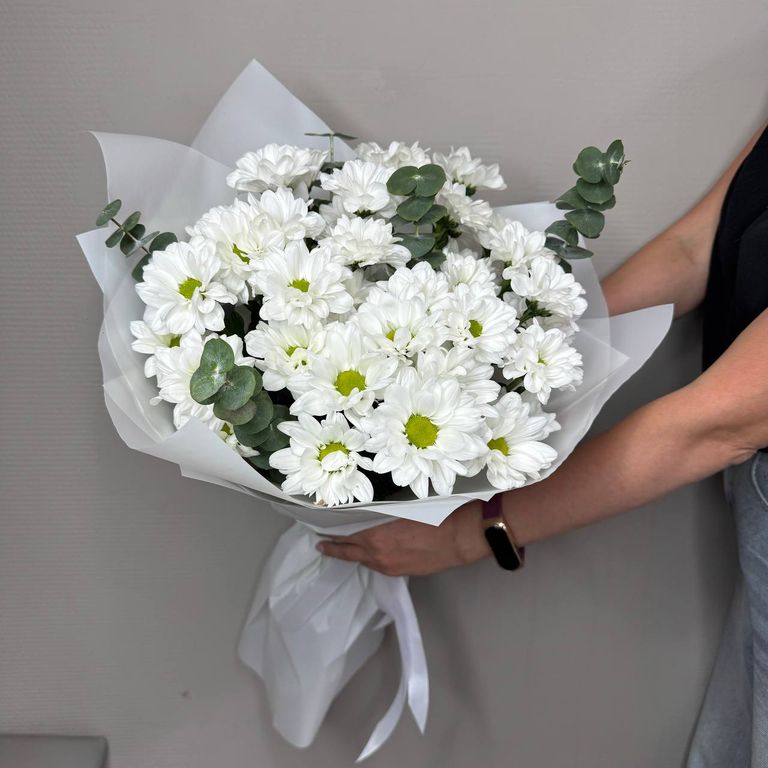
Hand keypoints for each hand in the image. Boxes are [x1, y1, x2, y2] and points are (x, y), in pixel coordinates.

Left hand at [316, 499, 491, 575]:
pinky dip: (372, 558)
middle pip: (349, 553)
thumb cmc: (434, 516)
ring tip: (345, 547)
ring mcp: (390, 566)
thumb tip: (370, 514)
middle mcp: (379, 555)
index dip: (331, 537)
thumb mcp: (403, 508)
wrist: (460, 537)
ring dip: (355, 553)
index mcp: (376, 537)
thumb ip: (382, 515)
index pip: (345, 538)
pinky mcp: (403, 572)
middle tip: (322, 545)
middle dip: (335, 549)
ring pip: (366, 560)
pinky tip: (373, 552)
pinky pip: (380, 565)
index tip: (320, 534)